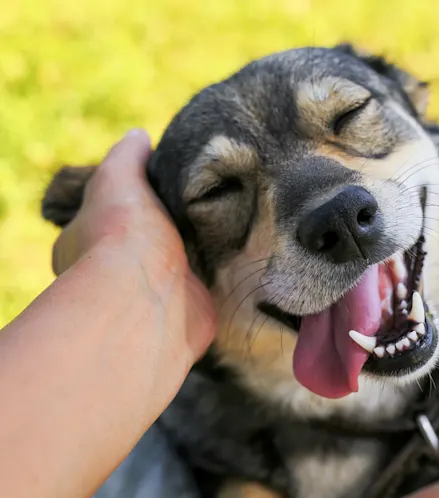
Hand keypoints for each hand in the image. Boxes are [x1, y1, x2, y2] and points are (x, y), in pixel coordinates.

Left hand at [52, 128, 215, 361]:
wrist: (150, 300)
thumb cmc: (124, 237)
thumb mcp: (117, 179)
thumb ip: (127, 157)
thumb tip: (139, 136)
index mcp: (85, 242)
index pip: (105, 215)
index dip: (129, 199)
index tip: (160, 183)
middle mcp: (115, 273)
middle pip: (146, 240)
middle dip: (170, 225)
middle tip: (205, 199)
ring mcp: (154, 294)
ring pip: (179, 262)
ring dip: (199, 248)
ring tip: (231, 216)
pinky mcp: (190, 308)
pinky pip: (207, 284)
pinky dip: (220, 271)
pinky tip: (241, 249)